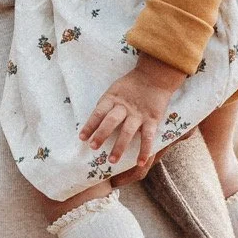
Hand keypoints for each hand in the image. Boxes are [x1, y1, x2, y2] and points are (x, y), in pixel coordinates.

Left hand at [81, 54, 184, 179]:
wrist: (154, 75)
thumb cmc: (130, 86)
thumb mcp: (114, 90)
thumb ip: (106, 104)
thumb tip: (93, 122)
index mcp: (112, 98)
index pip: (98, 112)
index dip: (90, 125)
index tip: (82, 137)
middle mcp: (124, 107)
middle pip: (111, 121)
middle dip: (101, 134)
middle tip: (93, 147)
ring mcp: (138, 114)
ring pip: (127, 131)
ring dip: (119, 146)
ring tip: (112, 160)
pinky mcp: (152, 119)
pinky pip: (148, 136)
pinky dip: (144, 149)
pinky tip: (139, 162)